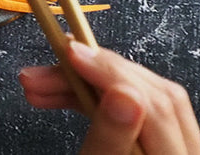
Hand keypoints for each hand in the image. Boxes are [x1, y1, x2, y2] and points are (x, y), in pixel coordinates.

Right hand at [19, 40, 199, 154]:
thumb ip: (110, 142)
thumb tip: (123, 94)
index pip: (154, 106)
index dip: (111, 74)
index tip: (70, 55)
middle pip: (151, 95)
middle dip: (92, 75)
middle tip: (43, 72)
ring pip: (142, 99)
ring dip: (88, 85)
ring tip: (40, 88)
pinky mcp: (159, 152)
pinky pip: (135, 113)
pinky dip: (96, 101)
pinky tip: (65, 99)